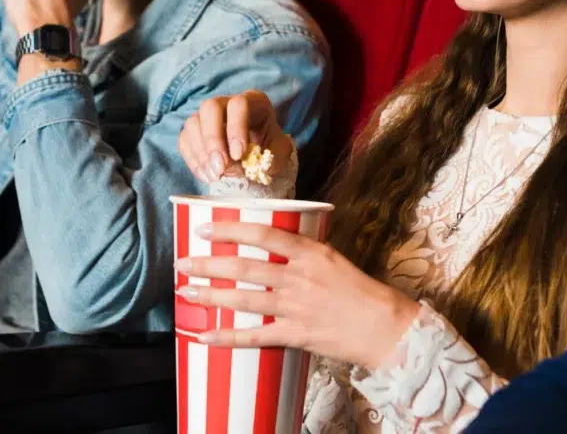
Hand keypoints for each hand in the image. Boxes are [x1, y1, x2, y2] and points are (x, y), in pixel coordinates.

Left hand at [175, 222, 420, 369]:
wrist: (384, 327)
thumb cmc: (360, 290)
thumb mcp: (332, 257)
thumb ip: (301, 251)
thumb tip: (271, 241)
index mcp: (309, 252)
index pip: (261, 234)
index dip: (229, 230)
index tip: (205, 229)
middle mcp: (298, 277)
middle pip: (243, 267)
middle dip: (207, 264)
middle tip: (182, 262)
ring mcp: (295, 307)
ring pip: (243, 299)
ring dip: (210, 295)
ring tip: (186, 291)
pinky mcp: (295, 334)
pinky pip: (254, 336)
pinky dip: (227, 337)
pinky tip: (206, 335)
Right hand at [178, 91, 290, 182]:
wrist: (259, 153)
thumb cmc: (270, 147)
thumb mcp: (279, 151)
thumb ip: (270, 157)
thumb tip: (250, 166)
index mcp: (252, 101)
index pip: (239, 105)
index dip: (236, 129)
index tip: (239, 156)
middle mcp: (226, 102)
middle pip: (209, 108)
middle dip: (212, 139)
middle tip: (220, 167)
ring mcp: (207, 115)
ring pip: (192, 123)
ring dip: (201, 153)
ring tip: (215, 175)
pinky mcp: (195, 130)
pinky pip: (184, 140)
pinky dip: (193, 160)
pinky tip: (207, 176)